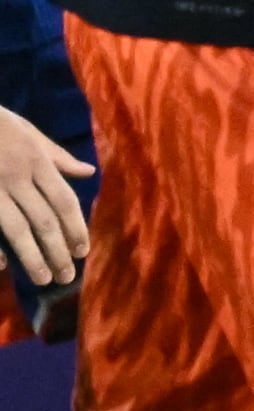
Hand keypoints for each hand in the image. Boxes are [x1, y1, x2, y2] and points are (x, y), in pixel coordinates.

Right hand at [0, 109, 87, 285]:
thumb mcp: (28, 131)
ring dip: (32, 256)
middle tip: (68, 277)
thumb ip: (57, 156)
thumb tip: (88, 173)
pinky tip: (3, 265)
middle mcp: (15, 175)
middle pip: (44, 220)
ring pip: (16, 228)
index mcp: (35, 160)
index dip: (76, 227)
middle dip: (58, 250)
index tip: (83, 251)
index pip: (64, 200)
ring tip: (45, 279)